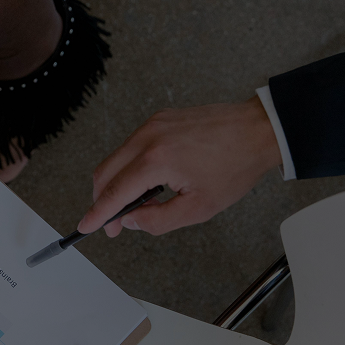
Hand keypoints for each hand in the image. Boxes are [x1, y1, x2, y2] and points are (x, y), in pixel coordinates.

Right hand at [78, 98, 281, 237]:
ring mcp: (152, 124)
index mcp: (156, 160)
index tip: (86, 226)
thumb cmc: (235, 165)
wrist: (258, 131)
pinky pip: (131, 145)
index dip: (97, 214)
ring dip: (117, 183)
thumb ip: (158, 220)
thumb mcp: (199, 207)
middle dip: (102, 200)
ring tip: (138, 204)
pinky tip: (149, 181)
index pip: (114, 192)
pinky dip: (130, 166)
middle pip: (105, 172)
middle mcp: (148, 137)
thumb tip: (132, 221)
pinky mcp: (159, 118)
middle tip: (113, 223)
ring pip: (116, 157)